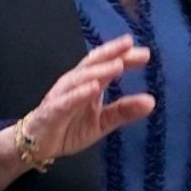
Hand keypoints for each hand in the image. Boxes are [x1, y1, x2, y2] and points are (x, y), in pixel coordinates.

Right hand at [26, 33, 154, 161]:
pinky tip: (93, 88)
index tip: (144, 52)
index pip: (105, 65)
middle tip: (131, 46)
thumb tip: (151, 101)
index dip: (122, 56)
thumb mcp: (103, 122)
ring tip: (118, 65)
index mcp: (87, 84)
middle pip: (92, 64)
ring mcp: (62, 95)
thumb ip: (124, 111)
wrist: (39, 144)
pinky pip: (67, 100)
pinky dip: (79, 93)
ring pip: (80, 79)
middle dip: (111, 54)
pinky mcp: (53, 110)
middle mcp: (74, 84)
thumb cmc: (70, 128)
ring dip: (99, 71)